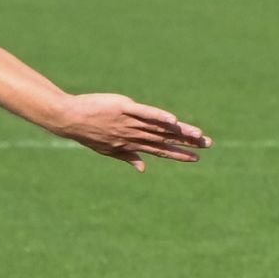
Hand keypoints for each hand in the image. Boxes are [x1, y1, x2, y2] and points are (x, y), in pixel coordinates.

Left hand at [52, 94, 211, 170]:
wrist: (71, 119)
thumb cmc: (89, 133)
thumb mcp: (109, 150)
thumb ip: (128, 157)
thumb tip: (143, 169)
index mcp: (132, 145)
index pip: (160, 151)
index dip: (179, 155)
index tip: (196, 158)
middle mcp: (135, 135)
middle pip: (166, 139)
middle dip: (187, 143)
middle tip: (207, 144)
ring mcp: (130, 122)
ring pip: (160, 128)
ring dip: (180, 132)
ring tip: (197, 134)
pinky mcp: (125, 108)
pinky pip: (145, 113)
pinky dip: (159, 117)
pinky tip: (173, 120)